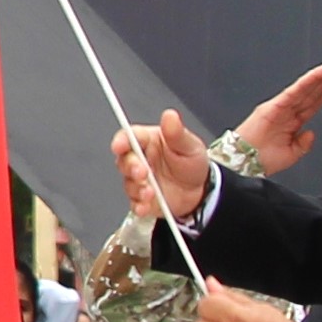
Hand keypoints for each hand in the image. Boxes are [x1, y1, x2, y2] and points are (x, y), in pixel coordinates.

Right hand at [113, 108, 212, 227]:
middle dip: (131, 167)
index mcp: (148, 141)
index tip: (120, 145)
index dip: (121, 140)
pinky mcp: (141, 198)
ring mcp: (139, 180)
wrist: (201, 191)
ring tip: (152, 193)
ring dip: (137, 188)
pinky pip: (134, 202)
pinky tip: (146, 206)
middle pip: (124, 160)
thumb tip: (170, 115)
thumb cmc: (192, 163)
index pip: (129, 136)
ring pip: (128, 182)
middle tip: (142, 172)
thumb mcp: (190, 145)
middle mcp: (140, 159)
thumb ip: (177, 132)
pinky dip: (138, 205)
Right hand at [229, 62, 321, 175]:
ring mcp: (280, 107)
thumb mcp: (291, 154)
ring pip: (303, 89)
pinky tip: (317, 74)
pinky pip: (294, 91)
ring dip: (318, 77)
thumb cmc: (261, 159)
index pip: (311, 105)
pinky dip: (306, 81)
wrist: (245, 163)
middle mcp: (286, 112)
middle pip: (309, 94)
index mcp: (291, 123)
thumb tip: (311, 134)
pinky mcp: (274, 105)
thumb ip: (303, 144)